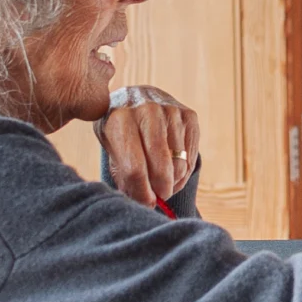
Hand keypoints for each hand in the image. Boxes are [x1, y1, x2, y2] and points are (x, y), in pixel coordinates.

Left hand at [96, 85, 201, 206]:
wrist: (135, 97)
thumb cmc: (120, 129)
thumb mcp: (111, 147)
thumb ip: (125, 174)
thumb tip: (144, 202)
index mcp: (120, 120)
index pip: (135, 167)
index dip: (142, 192)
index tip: (146, 203)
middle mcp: (147, 111)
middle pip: (160, 166)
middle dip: (161, 190)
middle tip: (158, 197)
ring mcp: (171, 111)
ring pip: (178, 163)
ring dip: (173, 182)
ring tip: (163, 184)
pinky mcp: (189, 115)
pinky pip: (190, 156)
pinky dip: (183, 172)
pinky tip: (173, 173)